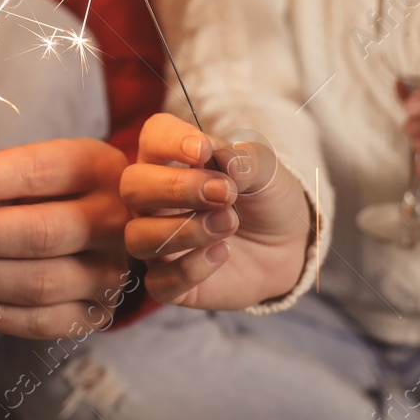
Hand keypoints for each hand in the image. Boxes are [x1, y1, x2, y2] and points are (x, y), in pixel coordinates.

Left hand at [0, 138, 133, 339]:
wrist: (105, 228)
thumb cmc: (54, 191)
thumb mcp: (35, 167)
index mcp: (97, 168)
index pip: (38, 173)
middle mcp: (115, 221)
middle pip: (39, 235)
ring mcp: (110, 272)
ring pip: (37, 283)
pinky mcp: (97, 312)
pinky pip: (39, 322)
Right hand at [120, 113, 312, 309]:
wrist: (288, 246)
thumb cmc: (265, 198)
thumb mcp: (267, 172)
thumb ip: (247, 162)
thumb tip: (227, 160)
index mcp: (171, 160)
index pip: (152, 137)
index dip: (170, 140)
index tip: (203, 149)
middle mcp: (154, 200)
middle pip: (132, 186)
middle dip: (176, 187)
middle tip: (225, 193)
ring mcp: (157, 242)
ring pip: (138, 236)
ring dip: (184, 230)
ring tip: (229, 222)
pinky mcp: (169, 282)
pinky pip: (159, 282)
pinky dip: (190, 269)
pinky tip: (223, 253)